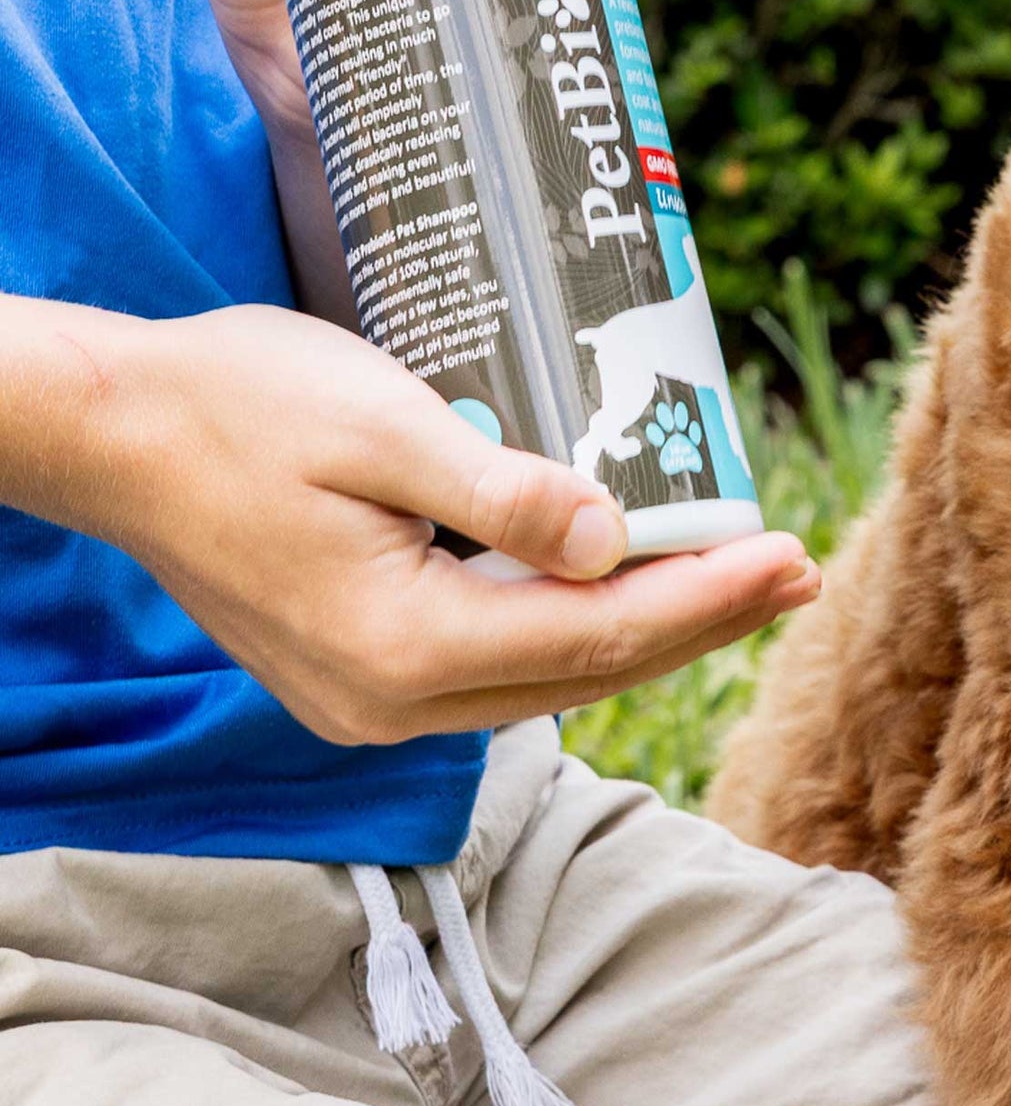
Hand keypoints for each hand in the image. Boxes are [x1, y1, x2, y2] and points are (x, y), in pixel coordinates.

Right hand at [52, 299, 817, 744]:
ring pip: (544, 677)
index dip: (708, 600)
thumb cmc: (241, 404)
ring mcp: (368, 699)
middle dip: (699, 620)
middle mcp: (387, 701)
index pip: (596, 635)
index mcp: (398, 644)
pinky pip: (496, 664)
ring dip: (644, 630)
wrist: (119, 435)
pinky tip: (621, 584)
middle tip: (796, 570)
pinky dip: (572, 629)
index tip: (792, 557)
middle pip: (584, 671)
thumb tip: (616, 539)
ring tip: (735, 579)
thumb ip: (501, 488)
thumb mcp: (383, 423)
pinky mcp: (359, 672)